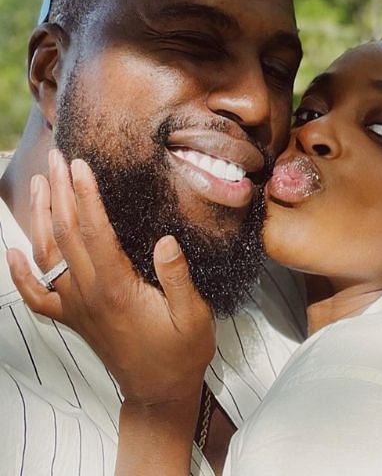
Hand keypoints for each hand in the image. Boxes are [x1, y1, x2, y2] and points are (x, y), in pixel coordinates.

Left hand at [6, 150, 213, 404]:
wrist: (158, 391)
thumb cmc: (182, 352)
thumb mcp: (195, 315)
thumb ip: (177, 277)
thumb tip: (165, 239)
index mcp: (116, 288)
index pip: (95, 231)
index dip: (86, 195)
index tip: (80, 165)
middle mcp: (88, 294)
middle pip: (66, 233)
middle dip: (60, 191)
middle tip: (58, 157)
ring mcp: (75, 306)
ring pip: (47, 254)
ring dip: (41, 216)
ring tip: (41, 182)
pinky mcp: (72, 318)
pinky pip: (36, 294)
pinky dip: (19, 273)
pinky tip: (12, 251)